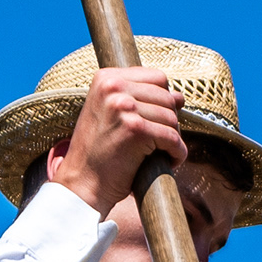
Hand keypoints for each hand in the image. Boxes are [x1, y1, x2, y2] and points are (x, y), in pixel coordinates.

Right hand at [46, 67, 187, 214]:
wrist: (82, 183)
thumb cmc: (98, 152)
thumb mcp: (110, 114)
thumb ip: (139, 100)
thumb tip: (179, 97)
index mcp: (106, 78)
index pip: (157, 77)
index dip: (163, 100)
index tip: (154, 120)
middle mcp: (113, 87)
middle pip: (167, 97)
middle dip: (169, 122)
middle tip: (159, 142)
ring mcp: (124, 107)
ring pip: (172, 118)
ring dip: (173, 139)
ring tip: (160, 153)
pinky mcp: (136, 129)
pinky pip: (173, 138)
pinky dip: (177, 153)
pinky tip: (168, 161)